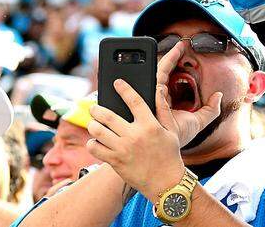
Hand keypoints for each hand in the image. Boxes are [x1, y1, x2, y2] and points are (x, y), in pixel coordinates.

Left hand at [87, 79, 185, 199]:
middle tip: (94, 107)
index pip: (134, 101)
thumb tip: (158, 90)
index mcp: (150, 125)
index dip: (124, 89)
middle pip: (108, 116)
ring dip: (92, 125)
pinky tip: (96, 141)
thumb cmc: (169, 154)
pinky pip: (95, 148)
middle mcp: (134, 135)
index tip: (117, 83)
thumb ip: (163, 109)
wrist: (165, 182)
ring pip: (98, 131)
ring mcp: (123, 149)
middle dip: (97, 108)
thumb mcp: (171, 130)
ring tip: (93, 123)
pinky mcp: (114, 161)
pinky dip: (92, 143)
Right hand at [154, 42, 223, 145]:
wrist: (163, 152)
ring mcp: (152, 99)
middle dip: (171, 54)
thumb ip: (210, 110)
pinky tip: (169, 58)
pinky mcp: (150, 102)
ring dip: (167, 57)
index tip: (183, 46)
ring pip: (157, 73)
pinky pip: (155, 83)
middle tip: (182, 42)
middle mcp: (157, 96)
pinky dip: (160, 69)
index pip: (168, 74)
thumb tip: (220, 95)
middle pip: (162, 70)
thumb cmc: (176, 139)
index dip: (174, 59)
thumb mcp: (198, 122)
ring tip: (178, 46)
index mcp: (166, 98)